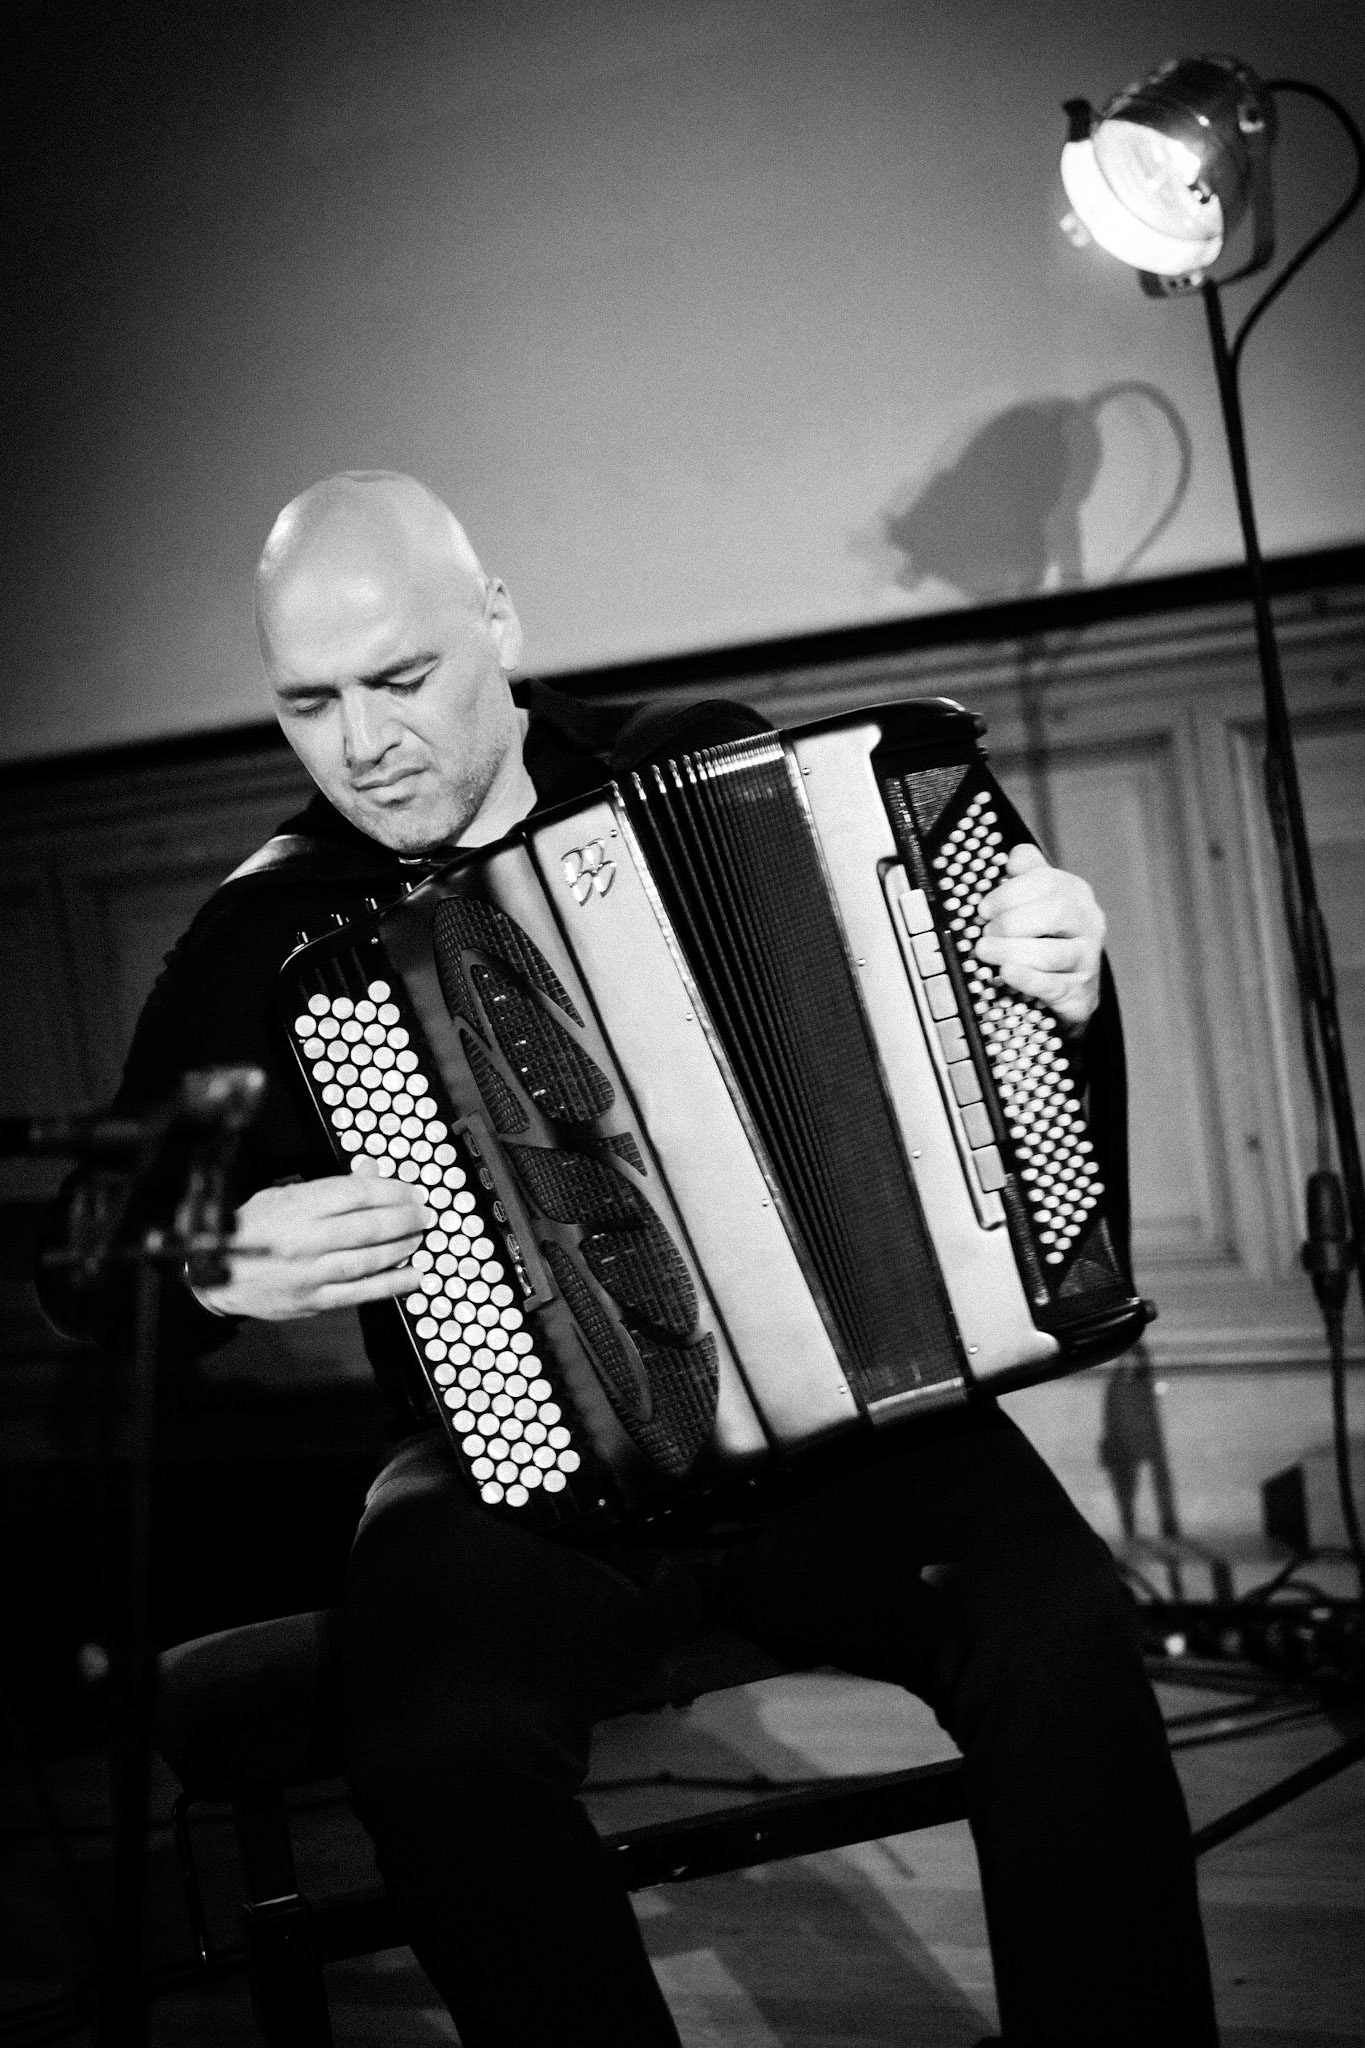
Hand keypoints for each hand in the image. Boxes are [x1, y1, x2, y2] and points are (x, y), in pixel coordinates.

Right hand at [190, 1165, 433, 1320]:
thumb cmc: (250, 1228)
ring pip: (368, 1259)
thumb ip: (326, 1187)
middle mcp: (306, 1239)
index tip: (409, 1189)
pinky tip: (414, 1275)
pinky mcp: (313, 1300)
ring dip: (402, 1247)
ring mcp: (311, 1273)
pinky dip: (391, 1284)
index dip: (390, 1190)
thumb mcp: (280, 1195)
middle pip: (368, 1225)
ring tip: (420, 1237)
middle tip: (425, 1213)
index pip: (355, 1193)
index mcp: (297, 1207)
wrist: (212, 1274)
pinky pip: (360, 1292)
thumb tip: (369, 1172)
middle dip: (404, 1217)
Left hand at [974, 843, 1105, 1030]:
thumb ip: (1027, 873)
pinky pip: (1053, 985)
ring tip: (984, 952)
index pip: (1045, 882)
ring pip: (1052, 954)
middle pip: (1054, 914)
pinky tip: (1006, 973)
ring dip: (1011, 951)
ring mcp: (1088, 959)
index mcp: (1074, 893)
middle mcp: (1088, 922)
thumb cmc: (1045, 936)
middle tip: (984, 934)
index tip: (983, 909)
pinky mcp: (1080, 992)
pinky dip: (1027, 979)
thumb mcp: (1037, 900)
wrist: (1070, 986)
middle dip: (1011, 923)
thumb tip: (1015, 855)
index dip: (1009, 894)